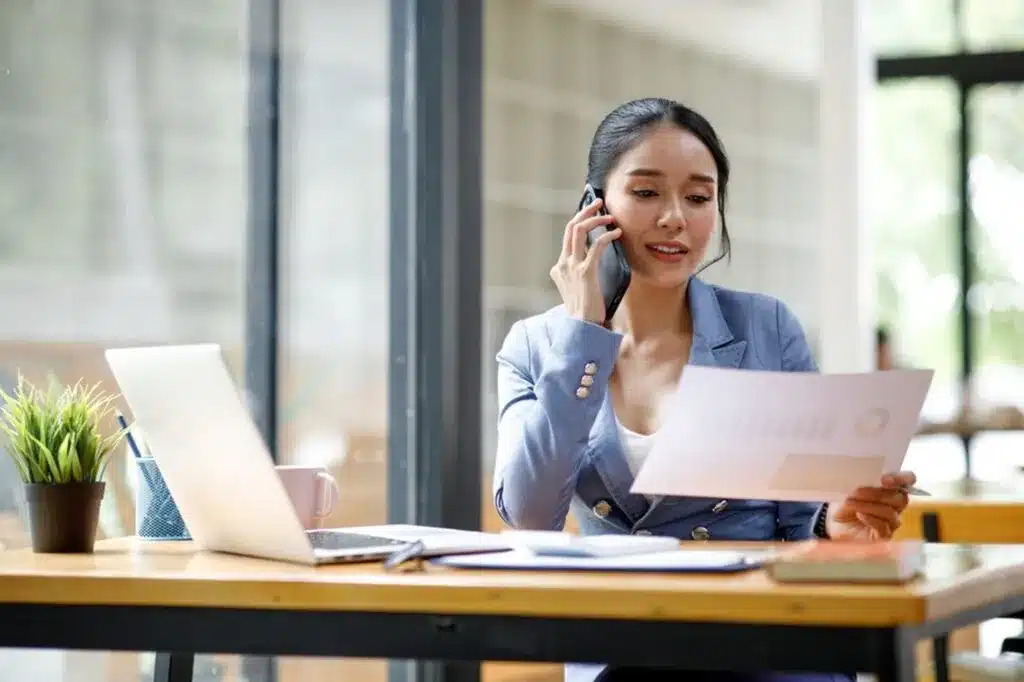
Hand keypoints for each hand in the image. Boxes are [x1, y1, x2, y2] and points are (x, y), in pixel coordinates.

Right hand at [549, 197, 621, 324]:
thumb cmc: (585, 310)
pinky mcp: (584, 272)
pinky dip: (607, 236)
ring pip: (579, 231)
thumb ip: (581, 272)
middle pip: (571, 227)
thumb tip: (594, 258)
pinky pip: (595, 246)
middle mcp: (562, 264)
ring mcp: (571, 267)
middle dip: (586, 211)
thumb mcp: (578, 287)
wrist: (582, 327)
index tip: (592, 210)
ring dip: (596, 219)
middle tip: (600, 203)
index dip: (579, 219)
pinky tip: (617, 233)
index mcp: (559, 267)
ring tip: (610, 216)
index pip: (567, 235)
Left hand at [825, 471, 915, 540]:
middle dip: (877, 494)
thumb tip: (867, 479)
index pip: (909, 479)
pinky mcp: (884, 536)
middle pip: (900, 498)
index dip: (902, 478)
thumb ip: (864, 482)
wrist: (835, 522)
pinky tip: (859, 514)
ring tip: (850, 502)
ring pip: (890, 512)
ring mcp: (892, 522)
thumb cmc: (846, 503)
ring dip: (868, 506)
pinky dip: (870, 519)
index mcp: (892, 490)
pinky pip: (883, 527)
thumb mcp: (852, 489)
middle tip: (857, 491)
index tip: (884, 480)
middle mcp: (896, 506)